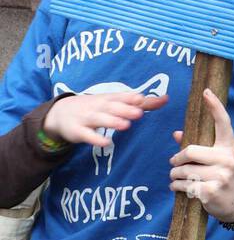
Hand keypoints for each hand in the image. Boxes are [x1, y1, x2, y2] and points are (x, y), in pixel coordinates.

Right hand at [43, 91, 168, 147]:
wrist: (61, 113)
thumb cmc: (96, 107)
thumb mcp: (115, 102)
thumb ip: (141, 103)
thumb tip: (166, 99)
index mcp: (109, 98)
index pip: (121, 97)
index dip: (130, 98)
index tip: (142, 99)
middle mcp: (98, 106)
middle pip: (112, 107)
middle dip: (125, 109)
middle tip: (139, 112)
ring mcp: (87, 118)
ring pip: (100, 119)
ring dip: (112, 121)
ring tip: (126, 125)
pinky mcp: (78, 131)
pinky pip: (87, 135)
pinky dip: (96, 138)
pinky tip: (106, 142)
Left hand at [168, 88, 233, 224]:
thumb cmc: (222, 175)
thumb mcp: (215, 158)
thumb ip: (197, 146)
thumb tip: (176, 134)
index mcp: (228, 146)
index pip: (222, 122)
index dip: (214, 106)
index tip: (206, 92)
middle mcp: (226, 158)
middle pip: (190, 151)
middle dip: (176, 159)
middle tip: (173, 164)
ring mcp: (220, 175)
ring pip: (184, 171)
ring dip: (174, 176)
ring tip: (175, 178)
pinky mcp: (210, 191)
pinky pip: (184, 185)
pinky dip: (176, 187)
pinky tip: (178, 188)